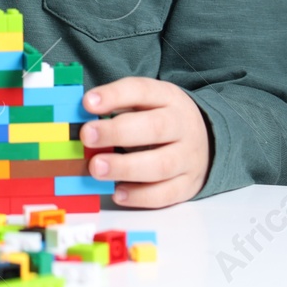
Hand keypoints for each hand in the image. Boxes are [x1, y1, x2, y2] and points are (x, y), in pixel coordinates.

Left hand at [81, 77, 210, 206]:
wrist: (206, 142)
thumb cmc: (162, 120)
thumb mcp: (146, 103)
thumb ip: (117, 106)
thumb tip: (79, 117)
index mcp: (169, 98)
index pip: (142, 91)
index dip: (115, 95)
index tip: (87, 103)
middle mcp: (183, 126)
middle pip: (155, 128)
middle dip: (118, 132)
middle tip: (87, 136)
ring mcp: (189, 157)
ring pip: (162, 164)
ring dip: (126, 167)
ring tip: (96, 168)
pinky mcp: (188, 185)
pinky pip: (166, 194)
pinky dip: (140, 196)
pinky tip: (118, 193)